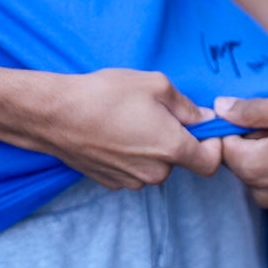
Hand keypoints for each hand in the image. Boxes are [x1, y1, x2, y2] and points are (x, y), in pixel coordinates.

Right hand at [35, 69, 221, 189]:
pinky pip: (133, 170)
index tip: (201, 126)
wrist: (55, 115)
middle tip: (156, 112)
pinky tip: (115, 132)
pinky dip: (131, 154)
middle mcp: (154, 172)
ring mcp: (130, 180)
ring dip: (152, 147)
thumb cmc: (105, 95)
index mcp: (171, 148)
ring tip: (130, 119)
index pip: (211, 163)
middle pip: (181, 161)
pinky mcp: (110, 182)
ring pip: (156, 165)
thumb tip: (204, 118)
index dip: (212, 144)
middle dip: (176, 139)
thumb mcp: (156, 85)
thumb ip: (187, 105)